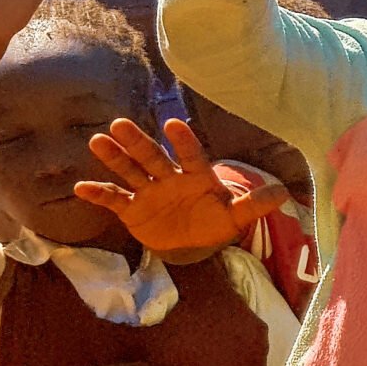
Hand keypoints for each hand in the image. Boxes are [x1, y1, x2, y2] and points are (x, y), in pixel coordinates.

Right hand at [72, 117, 283, 255]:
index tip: (173, 124)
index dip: (183, 141)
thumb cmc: (213, 220)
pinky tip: (81, 187)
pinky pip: (115, 199)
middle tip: (120, 124)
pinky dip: (100, 194)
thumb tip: (284, 194)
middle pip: (153, 157)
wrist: (192, 241)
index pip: (190, 155)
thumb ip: (254, 205)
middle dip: (138, 142)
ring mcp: (148, 192)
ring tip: (97, 141)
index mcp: (196, 176)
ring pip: (130, 171)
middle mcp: (169, 178)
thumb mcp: (235, 216)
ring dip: (115, 158)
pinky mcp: (133, 209)